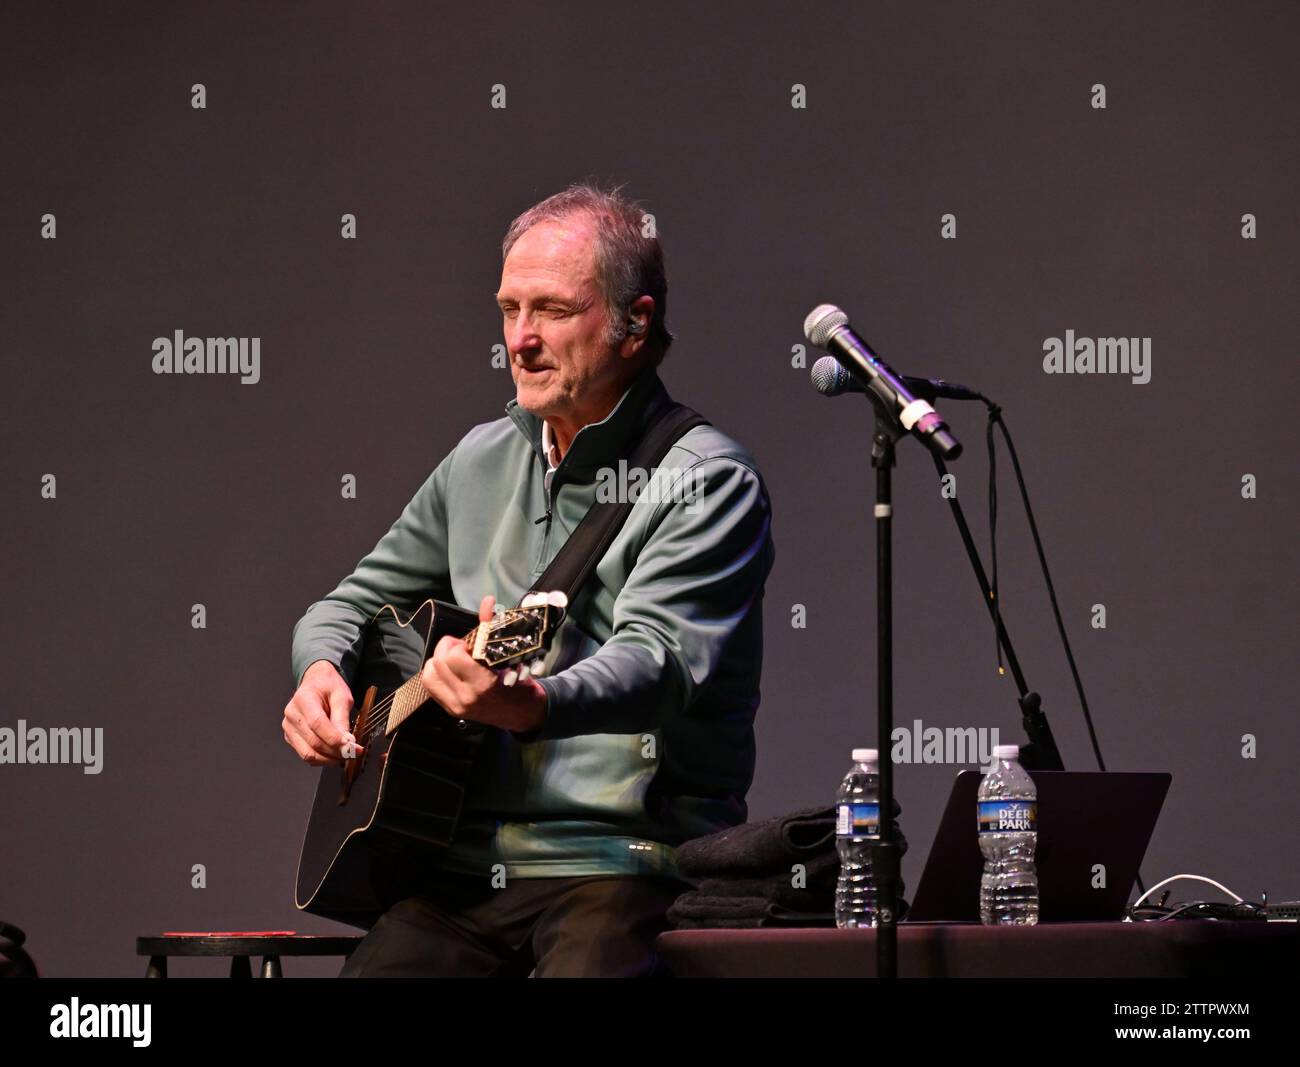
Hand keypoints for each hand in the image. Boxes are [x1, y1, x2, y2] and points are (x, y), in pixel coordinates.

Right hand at [282, 659, 362, 765]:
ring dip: (329, 759)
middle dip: (335, 751)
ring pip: (308, 753)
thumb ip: (342, 719)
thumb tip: (347, 741)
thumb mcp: (342, 697)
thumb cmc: (329, 687)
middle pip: (313, 741)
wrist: (316, 683)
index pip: (317, 724)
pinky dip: (322, 758)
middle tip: (354, 752)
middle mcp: (292, 714)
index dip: (334, 738)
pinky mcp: (290, 737)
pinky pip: (306, 754)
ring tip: (345, 755)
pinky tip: (334, 754)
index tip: (351, 746)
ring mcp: (289, 727)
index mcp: (304, 698)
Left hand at [420, 594, 548, 734]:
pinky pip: (431, 687)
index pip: (454, 656)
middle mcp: (467, 695)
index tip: (470, 644)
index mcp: (483, 682)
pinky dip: (436, 674)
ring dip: (438, 662)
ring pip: (429, 675)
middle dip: (446, 649)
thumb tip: (487, 601)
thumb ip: (491, 626)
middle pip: (439, 662)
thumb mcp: (509, 655)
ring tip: (454, 661)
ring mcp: (457, 705)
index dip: (458, 644)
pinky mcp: (452, 710)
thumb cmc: (519, 683)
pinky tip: (450, 672)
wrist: (524, 713)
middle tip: (462, 649)